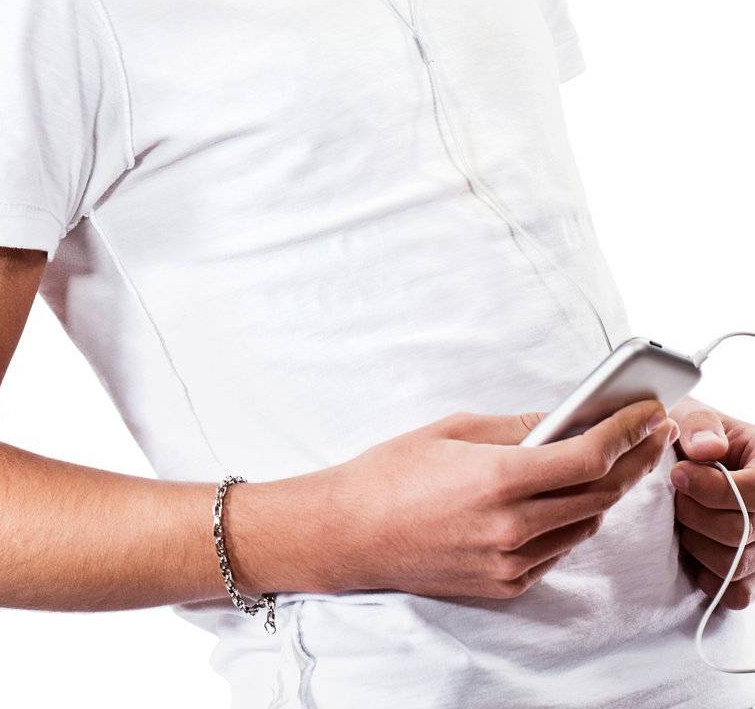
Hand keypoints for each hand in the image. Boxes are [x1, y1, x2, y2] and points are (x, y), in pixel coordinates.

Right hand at [318, 399, 673, 601]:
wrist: (351, 533)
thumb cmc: (391, 473)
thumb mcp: (452, 429)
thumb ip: (514, 427)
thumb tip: (560, 419)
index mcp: (498, 479)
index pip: (587, 456)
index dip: (625, 433)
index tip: (646, 414)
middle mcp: (511, 527)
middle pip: (597, 494)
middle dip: (631, 461)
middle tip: (649, 434)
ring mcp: (510, 563)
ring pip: (584, 526)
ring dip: (605, 493)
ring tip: (615, 461)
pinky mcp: (505, 585)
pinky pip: (557, 551)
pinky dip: (572, 522)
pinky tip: (569, 498)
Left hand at [669, 398, 753, 610]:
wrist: (684, 462)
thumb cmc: (692, 437)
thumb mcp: (693, 416)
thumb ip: (699, 425)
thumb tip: (706, 449)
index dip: (713, 488)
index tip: (678, 474)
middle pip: (739, 531)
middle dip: (692, 513)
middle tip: (674, 495)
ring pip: (734, 564)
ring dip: (695, 542)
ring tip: (682, 517)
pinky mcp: (752, 575)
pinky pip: (737, 593)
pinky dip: (708, 575)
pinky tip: (693, 547)